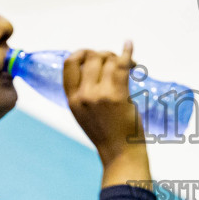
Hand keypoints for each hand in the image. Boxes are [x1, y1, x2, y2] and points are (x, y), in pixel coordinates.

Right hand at [64, 42, 147, 179]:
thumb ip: (84, 95)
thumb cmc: (107, 135)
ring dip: (118, 57)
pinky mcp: (118, 95)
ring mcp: (100, 94)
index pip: (69, 64)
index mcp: (72, 99)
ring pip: (107, 60)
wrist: (120, 154)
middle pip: (90, 58)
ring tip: (128, 64)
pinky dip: (127, 53)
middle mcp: (83, 95)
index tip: (91, 54)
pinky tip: (129, 45)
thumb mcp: (84, 114)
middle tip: (115, 62)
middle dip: (104, 54)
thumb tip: (95, 69)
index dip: (80, 53)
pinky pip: (122, 65)